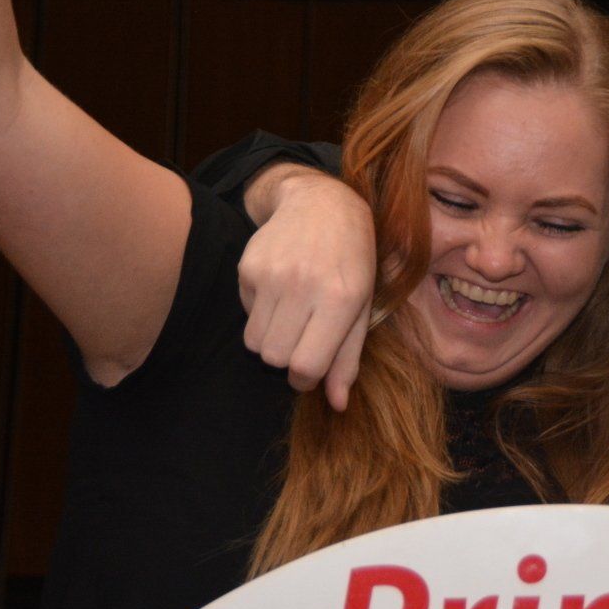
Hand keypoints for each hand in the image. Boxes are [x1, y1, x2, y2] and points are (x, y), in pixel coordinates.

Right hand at [237, 167, 377, 410]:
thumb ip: (348, 358)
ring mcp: (272, 274)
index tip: (310, 369)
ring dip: (271, 338)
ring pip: (254, 342)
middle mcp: (304, 285)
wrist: (323, 204)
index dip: (305, 378)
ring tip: (292, 313)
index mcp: (340, 298)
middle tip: (302, 338)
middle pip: (274, 358)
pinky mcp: (248, 266)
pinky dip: (260, 312)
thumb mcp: (363, 306)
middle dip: (286, 359)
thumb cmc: (352, 261)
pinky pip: (245, 314)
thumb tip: (337, 405)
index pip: (306, 365)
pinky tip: (280, 289)